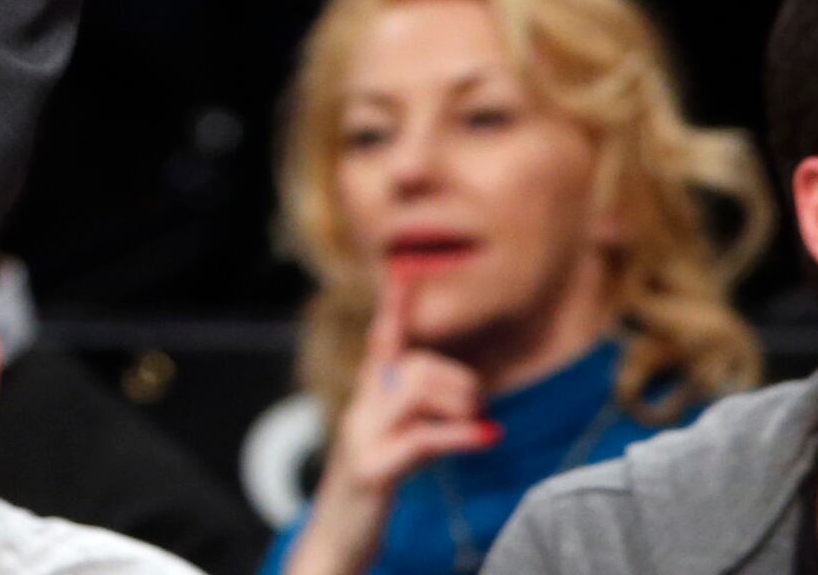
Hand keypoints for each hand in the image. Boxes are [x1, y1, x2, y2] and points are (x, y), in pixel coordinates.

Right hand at [281, 276, 500, 574]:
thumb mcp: (389, 451)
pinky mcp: (371, 470)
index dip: (394, 307)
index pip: (380, 343)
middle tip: (477, 407)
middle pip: (411, 364)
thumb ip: (415, 422)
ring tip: (479, 423)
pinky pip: (421, 439)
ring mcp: (361, 439)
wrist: (329, 546)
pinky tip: (487, 435)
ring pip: (413, 387)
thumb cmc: (364, 501)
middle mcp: (359, 413)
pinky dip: (460, 434)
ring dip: (458, 400)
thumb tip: (468, 406)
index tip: (404, 271)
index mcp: (365, 404)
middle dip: (455, 378)